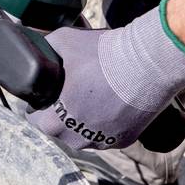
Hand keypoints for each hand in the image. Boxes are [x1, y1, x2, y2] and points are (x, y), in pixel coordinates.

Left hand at [26, 4, 184, 150]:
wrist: (148, 64)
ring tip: (96, 94)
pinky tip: (114, 101)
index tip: (50, 92)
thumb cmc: (103, 56)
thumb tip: (38, 46)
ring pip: (86, 133)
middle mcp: (76, 141)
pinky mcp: (125, 141)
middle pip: (61, 128)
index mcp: (54, 124)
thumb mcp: (62, 41)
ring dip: (86, 119)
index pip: (36, 119)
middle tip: (75, 89)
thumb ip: (44, 47)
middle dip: (63, 112)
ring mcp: (102, 143)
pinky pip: (109, 133)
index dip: (40, 103)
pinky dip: (109, 121)